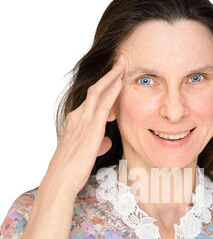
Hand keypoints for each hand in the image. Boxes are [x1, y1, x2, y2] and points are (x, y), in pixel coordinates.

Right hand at [43, 55, 124, 197]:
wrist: (62, 178)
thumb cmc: (72, 168)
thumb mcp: (87, 152)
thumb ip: (97, 143)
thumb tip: (106, 141)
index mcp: (76, 121)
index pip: (92, 99)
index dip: (104, 85)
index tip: (115, 75)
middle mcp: (78, 116)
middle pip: (95, 89)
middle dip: (109, 74)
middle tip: (121, 60)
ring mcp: (83, 121)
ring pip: (99, 92)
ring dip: (112, 77)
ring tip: (123, 64)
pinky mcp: (90, 128)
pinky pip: (103, 104)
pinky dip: (112, 92)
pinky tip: (120, 82)